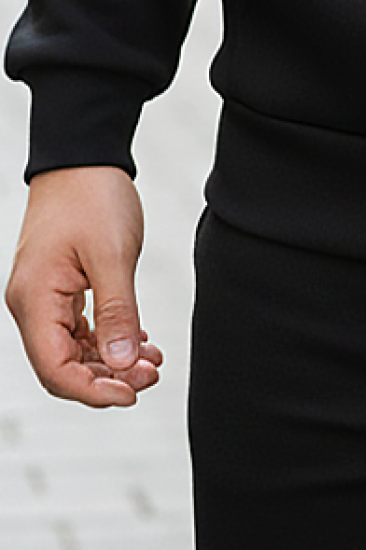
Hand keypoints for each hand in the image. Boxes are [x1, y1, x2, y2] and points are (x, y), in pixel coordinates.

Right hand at [5, 165, 162, 406]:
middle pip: (61, 366)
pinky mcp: (57, 287)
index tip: (133, 393)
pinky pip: (77, 328)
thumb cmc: (93, 196)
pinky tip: (138, 340)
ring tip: (152, 360)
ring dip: (110, 360)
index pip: (55, 369)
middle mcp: (30, 304)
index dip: (92, 391)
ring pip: (71, 350)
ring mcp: (42, 296)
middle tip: (152, 373)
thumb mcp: (113, 255)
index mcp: (34, 299)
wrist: (83, 156)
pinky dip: (106, 339)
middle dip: (106, 377)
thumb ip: (117, 313)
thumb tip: (123, 366)